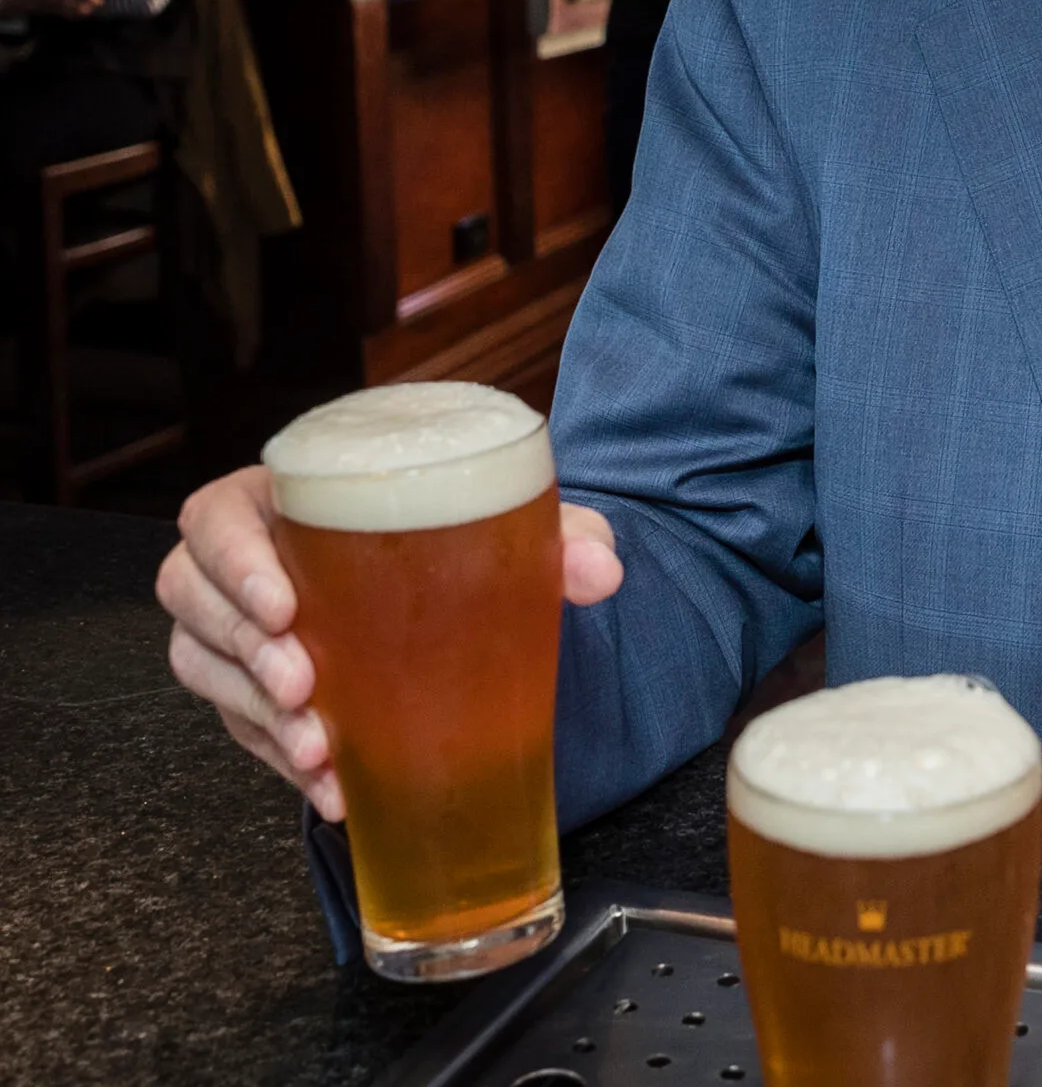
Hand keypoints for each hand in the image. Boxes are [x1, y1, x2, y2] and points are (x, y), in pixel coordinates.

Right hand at [158, 465, 623, 822]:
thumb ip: (561, 537)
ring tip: (319, 748)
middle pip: (194, 600)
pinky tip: (335, 787)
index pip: (215, 516)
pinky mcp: (257, 692)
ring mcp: (243, 631)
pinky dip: (284, 761)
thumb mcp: (513, 525)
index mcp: (289, 497)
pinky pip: (244, 731)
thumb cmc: (466, 536)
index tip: (283, 606)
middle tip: (304, 687)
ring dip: (255, 714)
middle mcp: (249, 562)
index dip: (231, 561)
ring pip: (206, 669)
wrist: (472, 593)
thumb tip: (604, 571)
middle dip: (242, 653)